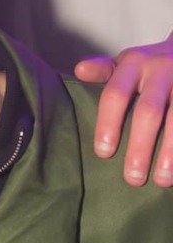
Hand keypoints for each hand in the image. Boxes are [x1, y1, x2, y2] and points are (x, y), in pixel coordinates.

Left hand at [74, 34, 172, 185]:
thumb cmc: (150, 65)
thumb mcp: (126, 62)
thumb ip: (103, 71)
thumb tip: (79, 71)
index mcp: (134, 64)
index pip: (116, 94)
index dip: (108, 124)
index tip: (104, 153)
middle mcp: (161, 70)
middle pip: (149, 112)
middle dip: (140, 146)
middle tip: (132, 178)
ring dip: (170, 151)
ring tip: (162, 180)